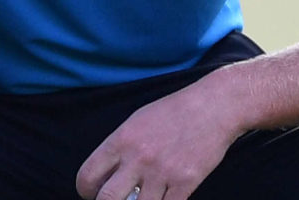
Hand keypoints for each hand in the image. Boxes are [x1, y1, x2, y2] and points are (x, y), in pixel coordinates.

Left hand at [76, 83, 242, 199]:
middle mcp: (138, 158)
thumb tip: (105, 174)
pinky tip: (162, 198)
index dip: (86, 190)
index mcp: (121, 140)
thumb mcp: (136, 122)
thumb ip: (119, 148)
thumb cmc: (173, 113)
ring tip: (140, 198)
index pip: (88, 175)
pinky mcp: (185, 183)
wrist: (212, 108)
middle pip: (107, 199)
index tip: (91, 193)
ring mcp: (162, 173)